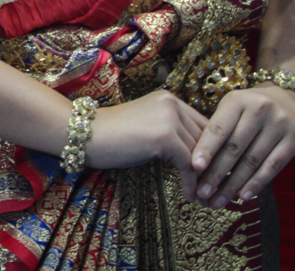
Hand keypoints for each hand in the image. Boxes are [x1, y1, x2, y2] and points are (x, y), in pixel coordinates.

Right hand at [80, 90, 207, 184]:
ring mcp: (168, 119)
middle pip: (206, 139)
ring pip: (200, 153)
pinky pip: (188, 164)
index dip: (211, 150)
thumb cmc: (110, 136)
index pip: (204, 124)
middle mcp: (172, 104)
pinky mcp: (164, 137)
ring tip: (202, 196)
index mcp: (168, 99)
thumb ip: (171, 132)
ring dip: (202, 178)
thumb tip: (198, 155)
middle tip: (212, 188)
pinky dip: (190, 182)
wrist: (82, 135)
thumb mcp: (147, 127)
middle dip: (210, 165)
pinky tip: (188, 195)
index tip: (212, 171)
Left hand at [190, 85, 294, 207]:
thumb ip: (217, 129)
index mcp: (238, 101)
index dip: (206, 149)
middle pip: (235, 148)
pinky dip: (257, 183)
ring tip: (219, 200)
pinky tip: (243, 196)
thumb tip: (196, 164)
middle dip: (217, 173)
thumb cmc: (250, 107)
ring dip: (234, 184)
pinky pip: (273, 166)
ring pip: (253, 160)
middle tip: (203, 193)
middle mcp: (260, 110)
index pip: (219, 128)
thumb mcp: (232, 108)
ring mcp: (280, 124)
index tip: (194, 167)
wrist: (290, 98)